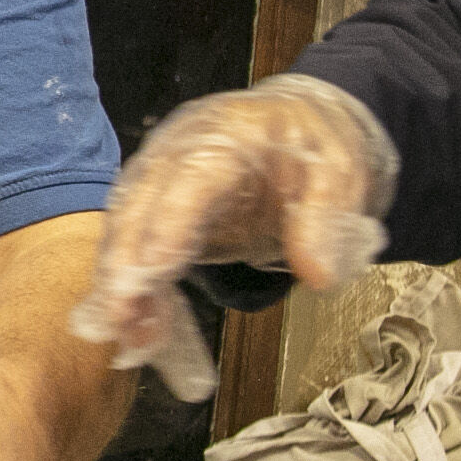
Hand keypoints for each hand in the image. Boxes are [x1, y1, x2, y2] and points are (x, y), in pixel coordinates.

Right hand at [69, 77, 397, 400]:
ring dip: (121, 284)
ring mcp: (162, 180)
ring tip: (132, 337)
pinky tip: (139, 327)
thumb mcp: (339, 172)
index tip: (154, 270)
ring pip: (126, 229)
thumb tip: (317, 276)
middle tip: (124, 320)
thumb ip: (325, 220)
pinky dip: (131, 287)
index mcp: (226, 135)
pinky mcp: (159, 208)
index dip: (168, 224)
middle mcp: (179, 152)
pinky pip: (135, 247)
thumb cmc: (311, 144)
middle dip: (125, 264)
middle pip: (139, 205)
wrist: (296, 124)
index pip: (190, 178)